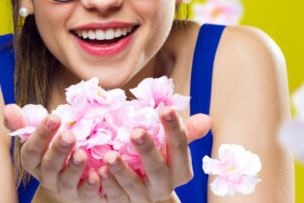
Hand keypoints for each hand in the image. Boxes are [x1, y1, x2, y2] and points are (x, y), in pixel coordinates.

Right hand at [3, 104, 104, 201]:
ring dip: (74, 167)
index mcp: (34, 161)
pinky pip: (86, 193)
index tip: (54, 117)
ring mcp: (64, 188)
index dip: (41, 134)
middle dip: (58, 150)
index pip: (31, 150)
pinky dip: (91, 184)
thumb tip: (9, 108)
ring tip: (82, 154)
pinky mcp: (83, 195)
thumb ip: (25, 122)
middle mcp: (46, 177)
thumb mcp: (42, 134)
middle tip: (69, 135)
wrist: (77, 174)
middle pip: (49, 165)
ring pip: (66, 181)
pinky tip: (97, 173)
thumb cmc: (56, 148)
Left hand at [97, 107, 211, 202]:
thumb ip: (186, 133)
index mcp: (179, 170)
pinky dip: (104, 186)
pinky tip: (96, 172)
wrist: (145, 196)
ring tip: (109, 155)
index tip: (166, 109)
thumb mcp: (172, 149)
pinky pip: (113, 197)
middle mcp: (163, 186)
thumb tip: (206, 119)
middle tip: (136, 131)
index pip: (180, 148)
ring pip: (132, 186)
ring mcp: (142, 197)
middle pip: (157, 169)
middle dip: (147, 151)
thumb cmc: (159, 161)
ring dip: (121, 171)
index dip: (174, 129)